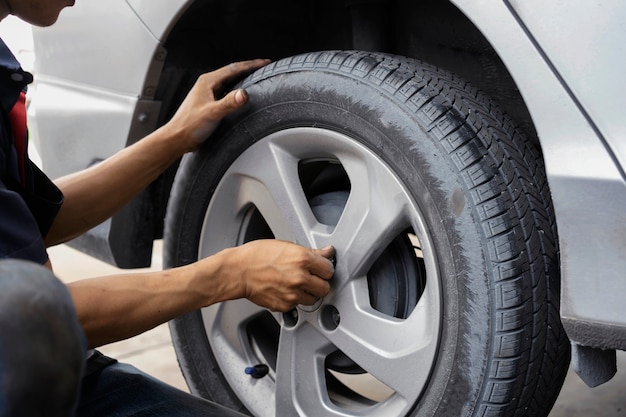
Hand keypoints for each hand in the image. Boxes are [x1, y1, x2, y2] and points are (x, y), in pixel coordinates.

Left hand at [165, 59, 269, 151]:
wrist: (177, 139)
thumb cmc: (189, 125)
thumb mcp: (212, 113)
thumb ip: (229, 103)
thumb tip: (244, 93)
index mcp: (207, 82)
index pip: (234, 68)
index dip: (251, 65)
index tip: (264, 63)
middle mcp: (207, 85)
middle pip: (232, 73)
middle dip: (249, 69)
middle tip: (264, 68)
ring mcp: (208, 94)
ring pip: (229, 82)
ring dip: (243, 79)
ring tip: (256, 79)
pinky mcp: (209, 104)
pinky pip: (226, 93)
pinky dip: (237, 92)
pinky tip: (242, 97)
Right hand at [220, 240, 334, 311]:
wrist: (237, 272)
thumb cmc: (256, 256)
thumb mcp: (285, 245)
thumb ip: (310, 252)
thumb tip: (326, 252)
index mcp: (303, 259)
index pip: (329, 269)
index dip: (324, 268)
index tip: (320, 268)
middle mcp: (300, 278)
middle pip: (325, 287)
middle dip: (319, 283)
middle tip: (311, 278)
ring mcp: (293, 294)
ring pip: (313, 299)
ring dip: (308, 293)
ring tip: (295, 284)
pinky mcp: (284, 306)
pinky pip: (297, 305)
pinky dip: (293, 299)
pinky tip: (284, 289)